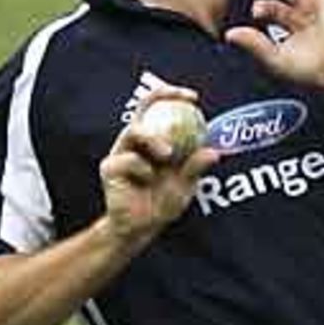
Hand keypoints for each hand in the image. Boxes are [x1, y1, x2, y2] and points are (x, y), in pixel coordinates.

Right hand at [99, 87, 216, 255]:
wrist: (140, 229)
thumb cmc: (161, 205)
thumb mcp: (185, 186)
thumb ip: (195, 168)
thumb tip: (214, 152)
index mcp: (152, 140)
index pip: (158, 108)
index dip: (173, 95)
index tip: (193, 97)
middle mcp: (134, 142)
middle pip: (142, 108)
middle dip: (162, 98)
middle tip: (183, 104)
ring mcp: (119, 153)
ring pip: (133, 131)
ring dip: (153, 139)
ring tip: (168, 154)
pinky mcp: (109, 167)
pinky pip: (128, 160)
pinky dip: (143, 170)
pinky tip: (147, 181)